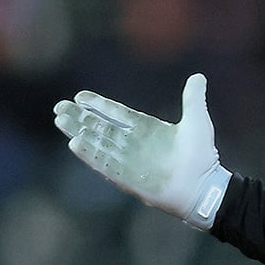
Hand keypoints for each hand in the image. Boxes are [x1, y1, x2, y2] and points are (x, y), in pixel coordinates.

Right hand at [52, 73, 233, 229]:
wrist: (205, 187)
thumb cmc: (202, 157)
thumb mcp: (197, 122)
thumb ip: (193, 99)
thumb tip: (199, 77)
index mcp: (147, 129)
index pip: (117, 113)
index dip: (99, 105)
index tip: (80, 96)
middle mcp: (134, 144)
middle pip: (101, 127)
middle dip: (80, 117)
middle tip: (59, 107)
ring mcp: (130, 161)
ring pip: (98, 143)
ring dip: (79, 133)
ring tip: (60, 121)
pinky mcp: (128, 179)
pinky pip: (105, 164)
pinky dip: (90, 154)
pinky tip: (74, 144)